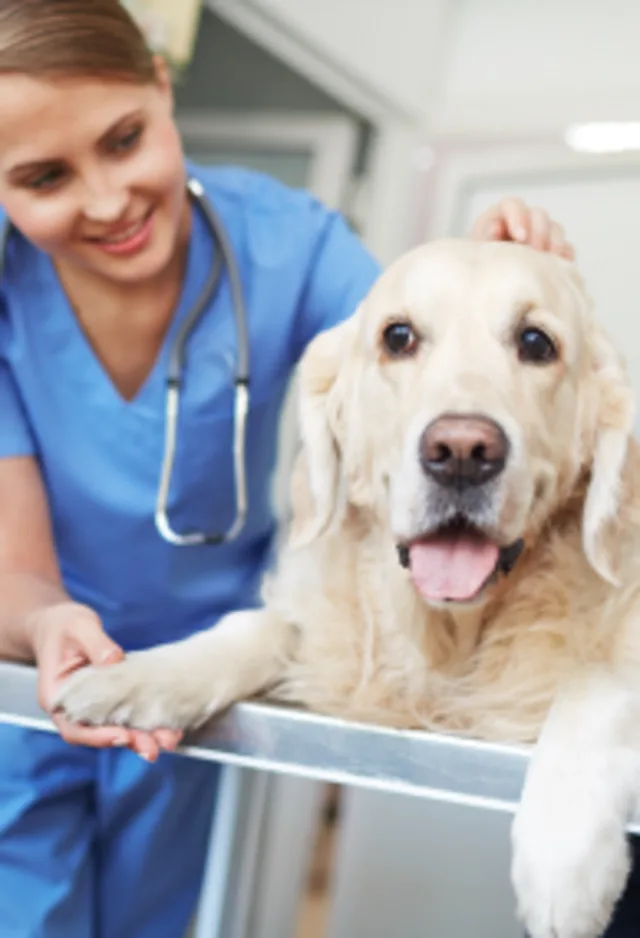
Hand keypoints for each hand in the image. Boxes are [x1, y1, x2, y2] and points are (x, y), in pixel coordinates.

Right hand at [29, 602, 181, 760]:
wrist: (62, 625)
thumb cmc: (66, 626)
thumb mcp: (80, 626)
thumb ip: (96, 643)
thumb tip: (114, 660)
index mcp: (57, 696)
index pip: (74, 728)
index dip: (97, 736)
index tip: (122, 736)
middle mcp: (74, 710)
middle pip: (100, 735)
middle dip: (130, 742)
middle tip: (155, 748)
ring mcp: (93, 708)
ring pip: (117, 729)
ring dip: (144, 737)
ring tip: (170, 739)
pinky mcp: (110, 701)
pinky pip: (128, 716)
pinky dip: (147, 723)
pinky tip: (169, 725)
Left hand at [470, 197, 574, 259]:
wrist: (486, 290)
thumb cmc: (477, 269)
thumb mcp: (475, 254)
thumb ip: (484, 239)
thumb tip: (496, 228)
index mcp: (500, 217)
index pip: (512, 205)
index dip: (518, 217)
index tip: (520, 237)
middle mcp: (523, 221)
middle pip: (539, 214)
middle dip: (539, 233)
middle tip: (535, 252)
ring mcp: (541, 235)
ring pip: (556, 229)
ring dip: (554, 244)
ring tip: (547, 263)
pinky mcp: (553, 253)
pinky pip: (566, 249)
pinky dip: (564, 258)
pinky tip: (558, 269)